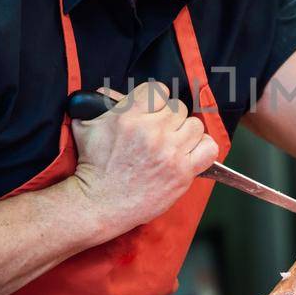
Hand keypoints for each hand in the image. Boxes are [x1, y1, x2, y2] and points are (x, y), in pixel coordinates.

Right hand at [69, 82, 218, 234]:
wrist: (100, 204)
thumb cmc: (92, 167)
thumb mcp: (86, 126)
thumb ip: (100, 102)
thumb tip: (113, 93)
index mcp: (128, 117)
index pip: (159, 90)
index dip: (155, 100)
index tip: (151, 111)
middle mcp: (152, 132)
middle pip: (178, 108)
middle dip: (168, 119)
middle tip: (158, 132)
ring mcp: (169, 153)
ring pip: (195, 125)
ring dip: (185, 132)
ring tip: (172, 143)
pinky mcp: (182, 173)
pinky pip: (209, 148)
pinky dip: (203, 147)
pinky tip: (189, 152)